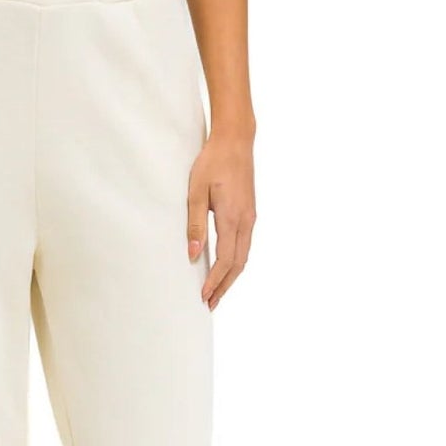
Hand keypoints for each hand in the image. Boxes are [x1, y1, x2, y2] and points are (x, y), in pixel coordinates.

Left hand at [186, 130, 256, 309]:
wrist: (236, 141)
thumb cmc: (212, 162)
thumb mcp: (196, 191)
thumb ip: (194, 224)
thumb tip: (194, 254)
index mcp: (232, 218)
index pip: (225, 260)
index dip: (215, 282)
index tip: (204, 297)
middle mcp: (246, 222)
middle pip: (238, 265)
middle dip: (224, 286)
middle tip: (210, 304)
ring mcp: (251, 218)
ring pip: (244, 257)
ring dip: (231, 277)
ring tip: (217, 292)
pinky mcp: (250, 213)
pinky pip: (245, 245)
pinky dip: (236, 262)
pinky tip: (226, 267)